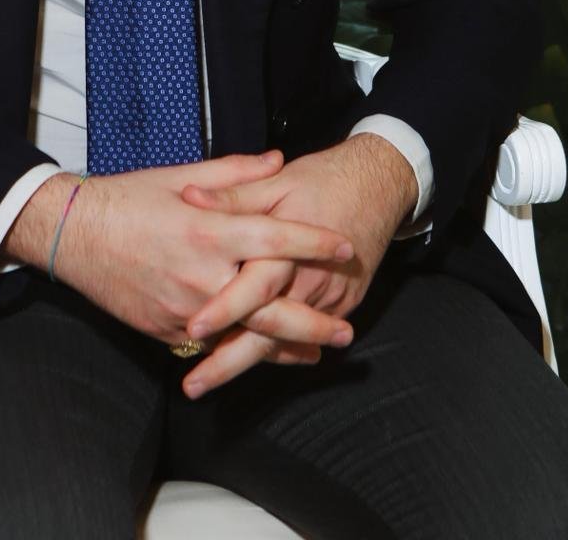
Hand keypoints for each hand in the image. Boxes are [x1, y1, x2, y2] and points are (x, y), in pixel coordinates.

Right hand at [2, 151, 356, 356]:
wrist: (75, 235)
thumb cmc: (128, 198)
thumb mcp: (181, 175)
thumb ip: (235, 173)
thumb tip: (277, 161)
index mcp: (208, 229)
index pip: (276, 239)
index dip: (315, 243)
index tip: (346, 247)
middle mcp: (201, 275)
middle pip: (271, 306)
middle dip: (314, 320)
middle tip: (347, 329)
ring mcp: (185, 309)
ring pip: (246, 335)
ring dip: (287, 347)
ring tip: (319, 351)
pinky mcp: (168, 331)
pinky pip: (213, 344)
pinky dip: (243, 349)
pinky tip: (265, 353)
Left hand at [177, 133, 417, 396]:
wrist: (378, 186)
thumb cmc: (322, 181)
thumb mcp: (275, 182)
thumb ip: (233, 196)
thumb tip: (190, 198)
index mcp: (289, 248)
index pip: (254, 287)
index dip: (224, 309)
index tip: (192, 330)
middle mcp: (310, 281)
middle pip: (268, 332)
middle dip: (229, 362)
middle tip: (192, 386)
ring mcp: (329, 299)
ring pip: (284, 341)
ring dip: (247, 362)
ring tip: (207, 382)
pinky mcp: (341, 306)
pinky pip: (304, 337)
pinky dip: (276, 351)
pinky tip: (243, 363)